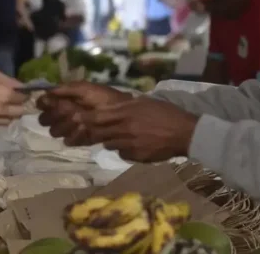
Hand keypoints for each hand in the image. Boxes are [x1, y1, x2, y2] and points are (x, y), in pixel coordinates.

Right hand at [0, 64, 27, 125]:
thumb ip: (8, 81)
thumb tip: (21, 86)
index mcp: (4, 96)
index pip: (23, 99)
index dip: (24, 95)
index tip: (22, 93)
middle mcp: (0, 111)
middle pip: (19, 113)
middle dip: (19, 107)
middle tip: (14, 101)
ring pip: (7, 122)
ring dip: (9, 116)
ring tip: (4, 108)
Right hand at [37, 82, 131, 144]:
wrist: (123, 112)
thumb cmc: (104, 98)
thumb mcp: (85, 88)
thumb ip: (66, 89)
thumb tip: (46, 92)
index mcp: (64, 99)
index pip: (44, 104)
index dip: (45, 105)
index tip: (49, 104)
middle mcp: (64, 114)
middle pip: (45, 120)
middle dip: (53, 117)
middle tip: (67, 113)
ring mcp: (71, 128)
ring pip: (56, 131)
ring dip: (64, 126)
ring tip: (78, 122)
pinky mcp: (80, 139)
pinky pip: (69, 140)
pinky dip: (75, 136)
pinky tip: (84, 131)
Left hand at [72, 97, 198, 162]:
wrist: (184, 133)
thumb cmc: (166, 113)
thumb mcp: (145, 103)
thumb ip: (126, 106)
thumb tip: (110, 108)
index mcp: (126, 113)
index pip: (97, 117)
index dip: (84, 119)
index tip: (74, 119)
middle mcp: (124, 129)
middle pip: (99, 133)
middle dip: (92, 132)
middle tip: (89, 132)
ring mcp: (130, 145)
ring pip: (109, 144)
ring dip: (111, 140)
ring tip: (122, 136)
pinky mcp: (136, 157)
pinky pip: (123, 154)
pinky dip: (124, 150)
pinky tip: (135, 145)